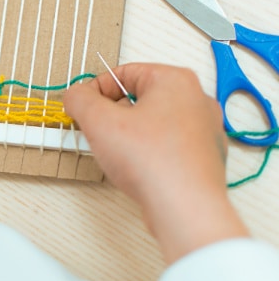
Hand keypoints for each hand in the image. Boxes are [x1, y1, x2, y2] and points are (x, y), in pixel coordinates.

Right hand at [64, 63, 247, 262]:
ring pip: (153, 122)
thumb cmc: (153, 163)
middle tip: (98, 131)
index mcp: (175, 80)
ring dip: (129, 134)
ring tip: (118, 154)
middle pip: (139, 97)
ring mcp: (204, 130)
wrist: (184, 208)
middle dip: (113, 114)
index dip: (96, 89)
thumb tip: (75, 95)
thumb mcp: (98, 121)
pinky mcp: (203, 157)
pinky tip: (138, 169)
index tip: (83, 106)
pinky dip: (148, 153)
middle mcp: (196, 100)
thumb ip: (79, 99)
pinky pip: (167, 145)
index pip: (124, 73)